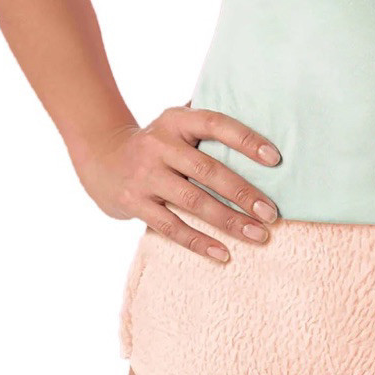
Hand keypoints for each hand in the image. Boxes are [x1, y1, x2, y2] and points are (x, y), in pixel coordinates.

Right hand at [72, 103, 281, 261]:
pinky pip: (172, 227)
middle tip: (271, 213)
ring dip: (229, 221)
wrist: (100, 158)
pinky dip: (199, 242)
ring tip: (258, 236)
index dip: (245, 140)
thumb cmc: (156, 145)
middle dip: (243, 194)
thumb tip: (261, 126)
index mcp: (175, 121)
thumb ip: (207, 125)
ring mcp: (145, 175)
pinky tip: (224, 254)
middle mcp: (159, 145)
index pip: (215, 124)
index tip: (275, 159)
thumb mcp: (175, 125)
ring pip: (194, 202)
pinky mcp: (134, 203)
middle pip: (208, 170)